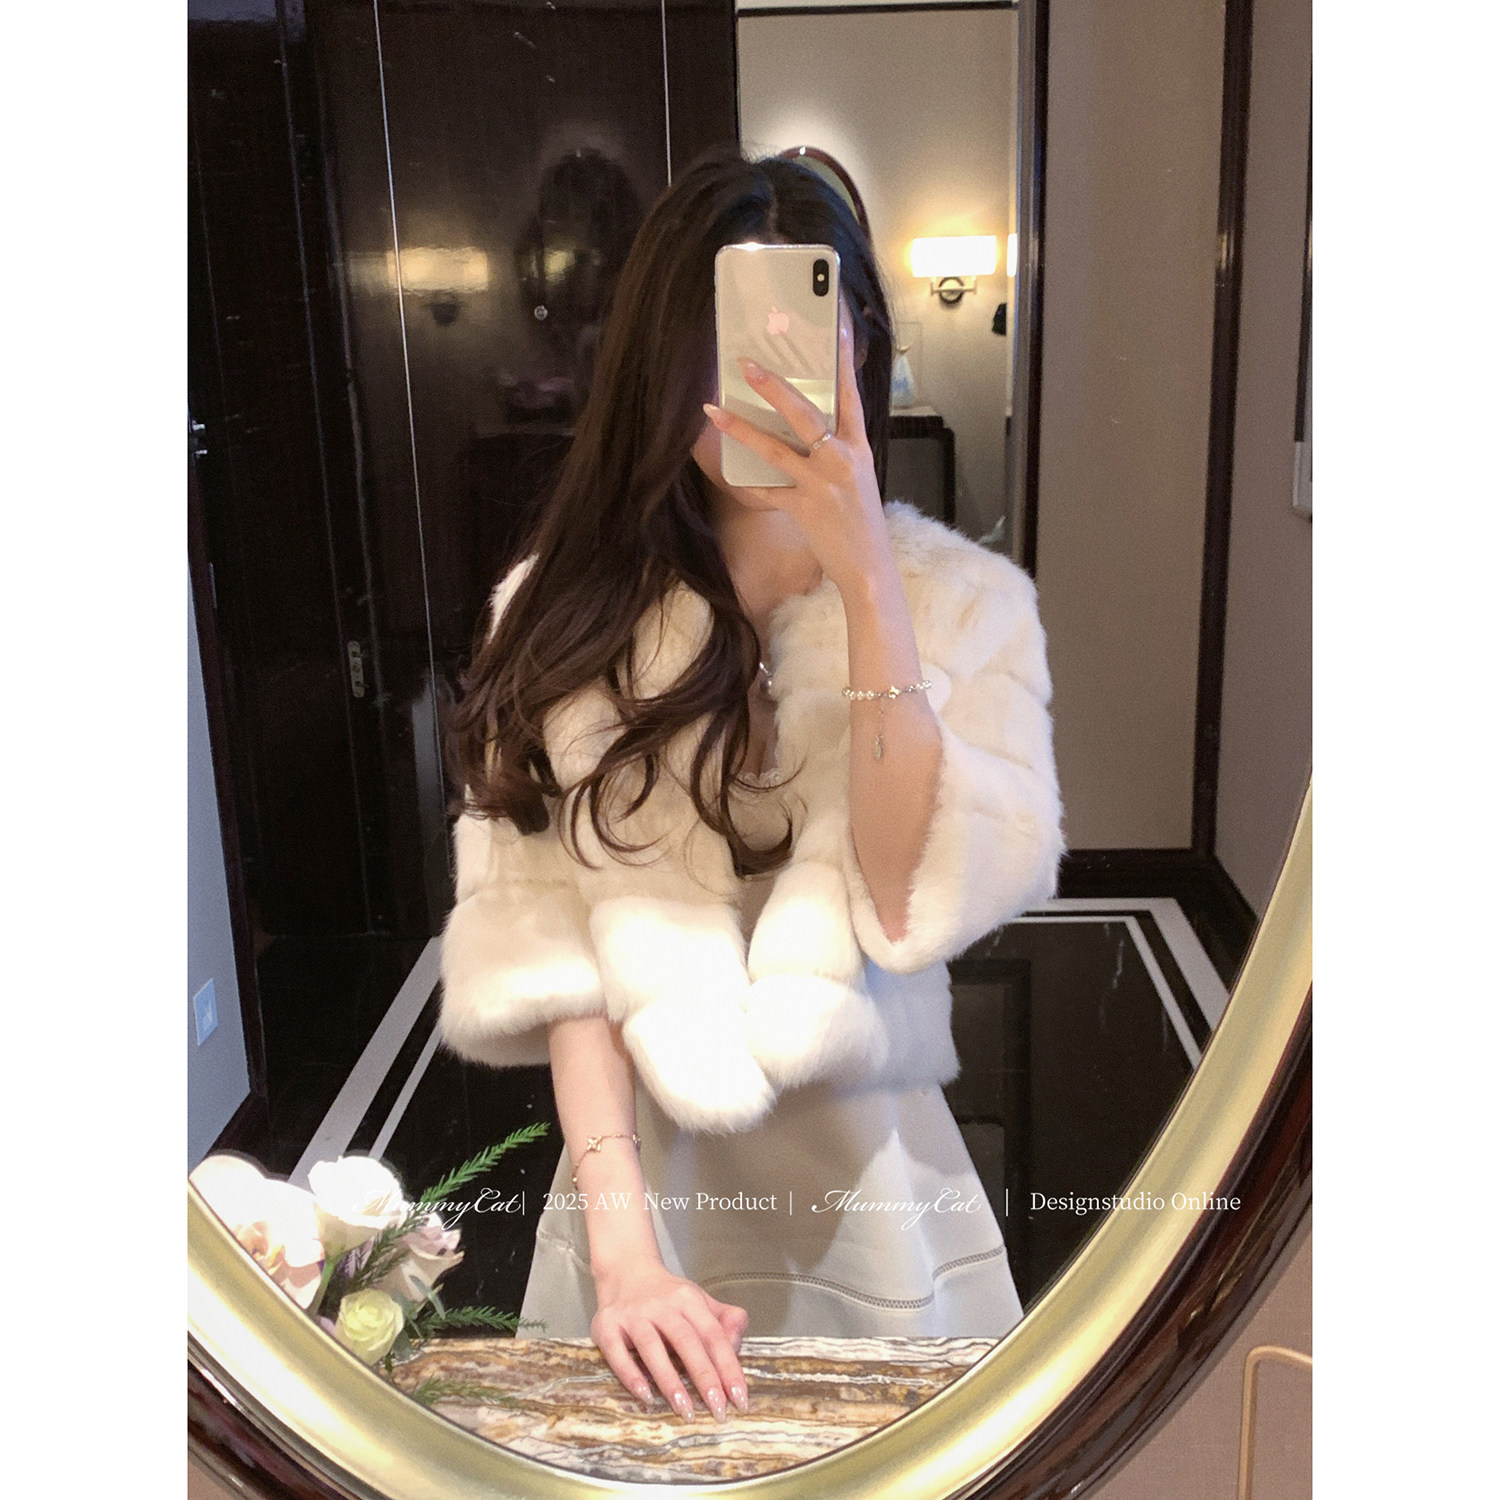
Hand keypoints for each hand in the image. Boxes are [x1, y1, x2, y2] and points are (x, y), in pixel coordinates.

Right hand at [591, 1260, 750, 1421]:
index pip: (713, 1334)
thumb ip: (724, 1320)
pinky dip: (630, 1374)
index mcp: (688, 1299)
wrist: (625, 1270)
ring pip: (652, 1347)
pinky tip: (645, 1395)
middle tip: (718, 1410)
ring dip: (670, 1380)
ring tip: (686, 1410)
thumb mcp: (699, 1301)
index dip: (728, 1366)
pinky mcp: (606, 1325)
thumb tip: (737, 1343)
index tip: (739, 1398)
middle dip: (704, 1376)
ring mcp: (632, 1314)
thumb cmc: (668, 1297)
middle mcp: (661, 1305)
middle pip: (686, 1340)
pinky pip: (617, 1352)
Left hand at [703, 306, 894, 597]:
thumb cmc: (861, 520)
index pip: (851, 394)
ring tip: (714, 410)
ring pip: (776, 448)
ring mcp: (821, 484)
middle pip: (805, 413)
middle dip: (773, 387)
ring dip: (741, 428)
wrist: (870, 568)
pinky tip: (726, 472)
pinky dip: (748, 483)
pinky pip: (767, 492)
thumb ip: (835, 449)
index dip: (843, 358)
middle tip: (746, 364)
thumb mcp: (857, 476)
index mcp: (858, 447)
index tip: (837, 325)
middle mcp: (842, 460)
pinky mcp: (803, 508)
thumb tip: (807, 425)